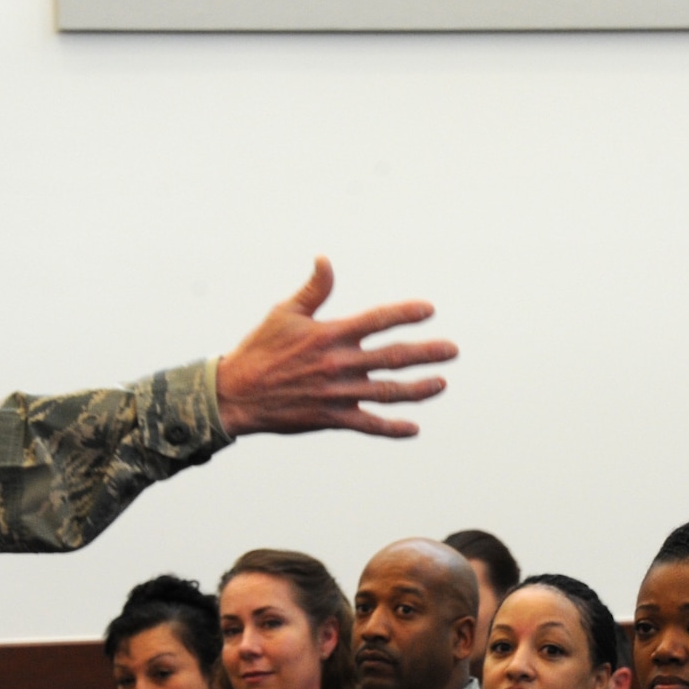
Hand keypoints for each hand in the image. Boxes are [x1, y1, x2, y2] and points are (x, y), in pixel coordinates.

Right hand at [215, 258, 455, 438]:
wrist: (236, 394)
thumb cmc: (260, 349)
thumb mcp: (284, 313)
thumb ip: (313, 290)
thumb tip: (326, 260)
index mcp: (330, 334)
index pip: (377, 320)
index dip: (405, 314)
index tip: (429, 310)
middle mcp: (339, 363)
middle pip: (393, 357)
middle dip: (426, 353)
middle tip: (452, 351)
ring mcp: (337, 393)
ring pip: (388, 392)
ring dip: (418, 389)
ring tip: (441, 383)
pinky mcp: (331, 417)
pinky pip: (368, 424)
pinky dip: (391, 428)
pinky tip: (412, 428)